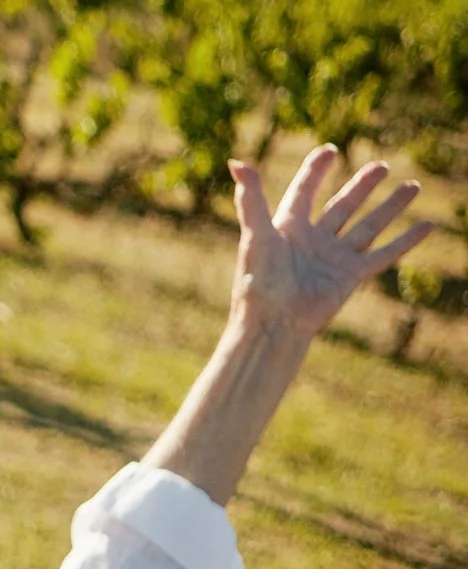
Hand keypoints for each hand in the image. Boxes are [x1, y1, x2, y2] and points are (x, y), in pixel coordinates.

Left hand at [229, 145, 435, 340]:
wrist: (274, 324)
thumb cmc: (258, 282)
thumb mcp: (256, 235)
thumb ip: (250, 199)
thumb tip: (236, 162)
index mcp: (287, 227)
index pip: (303, 191)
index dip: (315, 171)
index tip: (330, 151)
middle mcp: (313, 240)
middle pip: (342, 206)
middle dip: (361, 186)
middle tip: (381, 166)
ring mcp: (334, 257)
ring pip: (368, 226)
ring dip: (390, 207)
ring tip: (412, 186)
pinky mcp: (351, 275)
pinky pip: (385, 254)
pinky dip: (406, 240)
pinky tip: (427, 225)